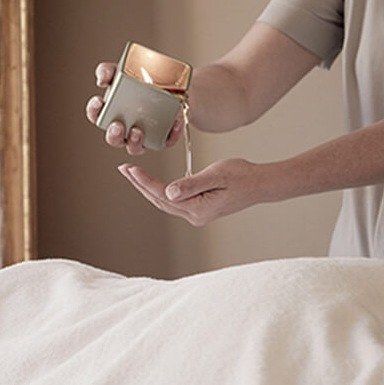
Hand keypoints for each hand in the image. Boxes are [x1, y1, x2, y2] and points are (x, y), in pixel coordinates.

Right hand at [86, 62, 182, 154]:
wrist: (171, 85)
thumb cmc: (141, 81)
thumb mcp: (123, 71)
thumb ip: (108, 71)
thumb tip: (101, 80)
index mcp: (112, 114)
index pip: (97, 117)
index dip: (94, 111)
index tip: (98, 101)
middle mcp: (125, 131)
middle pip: (114, 139)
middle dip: (114, 135)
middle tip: (117, 125)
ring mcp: (143, 138)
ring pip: (135, 148)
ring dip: (135, 142)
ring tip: (137, 131)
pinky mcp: (163, 140)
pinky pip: (166, 141)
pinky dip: (171, 133)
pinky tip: (175, 121)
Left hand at [117, 158, 264, 225]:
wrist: (260, 185)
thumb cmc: (242, 175)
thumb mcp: (217, 174)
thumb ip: (192, 184)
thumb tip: (169, 193)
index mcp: (198, 208)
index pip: (163, 194)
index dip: (144, 181)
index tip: (129, 169)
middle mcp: (195, 216)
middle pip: (160, 200)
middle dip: (140, 185)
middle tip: (123, 169)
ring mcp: (197, 215)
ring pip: (165, 202)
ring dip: (148, 189)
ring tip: (133, 174)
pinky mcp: (200, 210)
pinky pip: (174, 202)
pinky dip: (160, 192)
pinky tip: (153, 183)